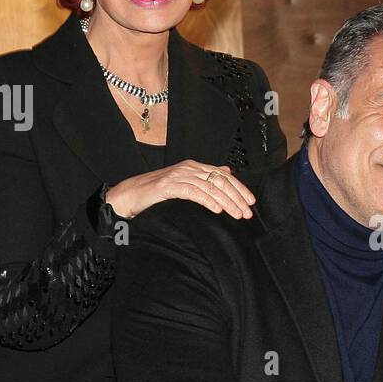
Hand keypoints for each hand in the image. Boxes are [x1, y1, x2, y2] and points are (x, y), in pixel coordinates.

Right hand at [105, 161, 254, 219]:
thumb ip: (205, 177)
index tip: (251, 202)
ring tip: (236, 214)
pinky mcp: (168, 186)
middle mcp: (188, 168)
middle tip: (247, 213)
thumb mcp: (185, 182)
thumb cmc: (158, 193)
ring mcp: (178, 175)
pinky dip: (207, 201)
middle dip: (236, 198)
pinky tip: (217, 210)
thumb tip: (226, 171)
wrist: (131, 194)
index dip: (239, 189)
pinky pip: (193, 192)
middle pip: (220, 181)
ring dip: (226, 203)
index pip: (223, 176)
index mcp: (194, 166)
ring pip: (210, 187)